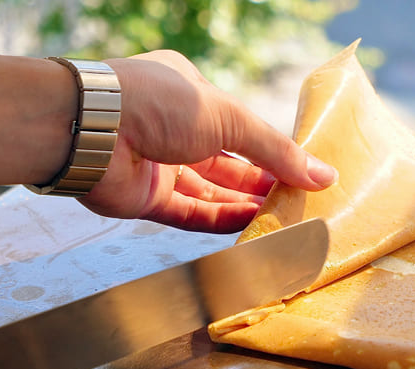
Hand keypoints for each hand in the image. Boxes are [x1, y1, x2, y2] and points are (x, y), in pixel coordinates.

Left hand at [80, 50, 336, 232]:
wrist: (89, 128)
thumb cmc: (158, 103)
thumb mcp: (230, 118)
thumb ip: (276, 150)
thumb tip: (325, 174)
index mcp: (190, 95)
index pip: (240, 127)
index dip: (271, 150)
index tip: (304, 172)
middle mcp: (174, 129)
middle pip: (228, 163)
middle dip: (263, 182)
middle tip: (299, 201)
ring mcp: (159, 164)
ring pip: (212, 191)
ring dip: (246, 205)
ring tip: (284, 219)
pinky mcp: (146, 198)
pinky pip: (190, 214)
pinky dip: (221, 221)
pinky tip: (251, 228)